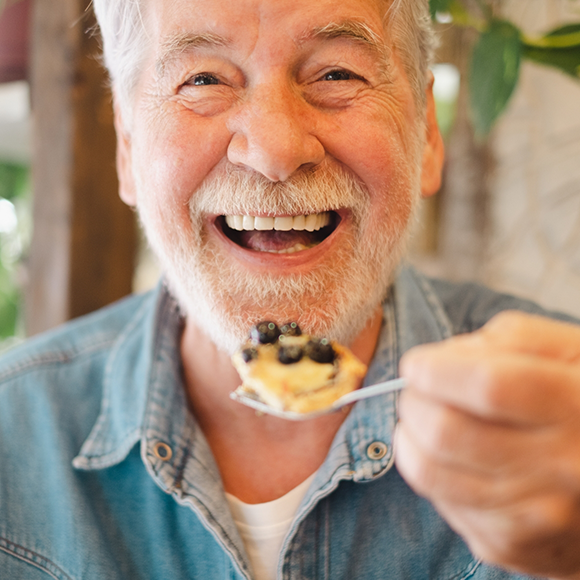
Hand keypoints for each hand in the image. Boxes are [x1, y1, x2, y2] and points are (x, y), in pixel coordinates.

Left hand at [395, 311, 579, 578]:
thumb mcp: (569, 352)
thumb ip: (511, 337)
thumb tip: (444, 357)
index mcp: (576, 405)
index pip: (489, 386)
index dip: (436, 371)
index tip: (414, 364)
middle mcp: (562, 467)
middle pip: (447, 433)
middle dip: (412, 403)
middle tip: (416, 391)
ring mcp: (537, 516)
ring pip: (430, 473)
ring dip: (408, 437)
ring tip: (422, 420)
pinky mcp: (512, 545)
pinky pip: (440, 501)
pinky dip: (431, 471)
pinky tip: (454, 457)